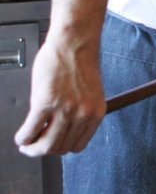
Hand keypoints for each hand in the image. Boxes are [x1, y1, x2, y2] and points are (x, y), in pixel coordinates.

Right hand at [14, 39, 105, 156]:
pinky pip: (30, 131)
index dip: (62, 147)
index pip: (78, 145)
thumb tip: (62, 128)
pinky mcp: (45, 103)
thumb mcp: (89, 93)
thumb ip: (79, 111)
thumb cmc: (80, 62)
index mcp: (96, 113)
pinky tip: (21, 136)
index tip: (53, 144)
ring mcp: (64, 110)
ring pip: (45, 145)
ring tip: (26, 144)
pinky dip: (23, 137)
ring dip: (32, 148)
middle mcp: (83, 114)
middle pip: (61, 148)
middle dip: (45, 150)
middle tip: (34, 148)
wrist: (74, 43)